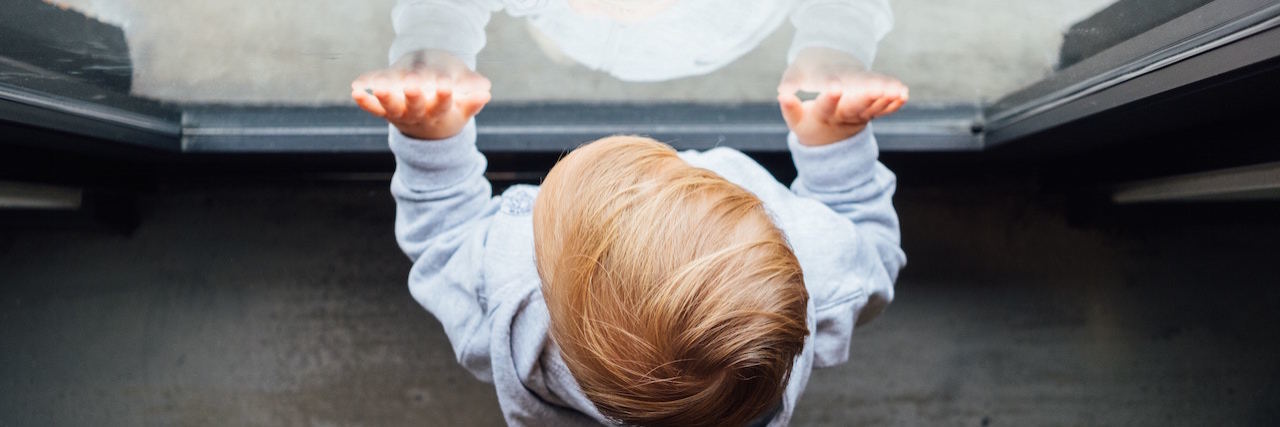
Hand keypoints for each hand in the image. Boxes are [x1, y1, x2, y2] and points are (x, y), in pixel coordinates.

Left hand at [350, 50, 491, 139]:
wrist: (428, 132)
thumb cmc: (449, 112)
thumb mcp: (463, 109)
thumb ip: (472, 101)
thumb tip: (486, 92)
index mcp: (439, 114)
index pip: (442, 105)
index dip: (443, 95)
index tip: (445, 84)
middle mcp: (418, 116)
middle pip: (415, 106)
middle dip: (414, 95)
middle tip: (412, 83)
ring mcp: (400, 115)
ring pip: (392, 108)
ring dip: (385, 97)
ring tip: (378, 87)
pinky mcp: (386, 113)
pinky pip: (374, 110)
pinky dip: (364, 103)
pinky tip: (355, 91)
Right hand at [777, 47, 907, 145]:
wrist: (828, 142)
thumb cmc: (808, 124)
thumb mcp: (795, 120)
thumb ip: (790, 107)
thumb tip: (783, 94)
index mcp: (824, 115)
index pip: (826, 106)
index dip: (830, 97)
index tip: (835, 86)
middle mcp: (844, 116)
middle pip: (856, 106)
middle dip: (867, 97)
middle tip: (877, 88)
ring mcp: (859, 117)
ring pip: (874, 108)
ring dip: (887, 99)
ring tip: (898, 89)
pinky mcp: (870, 115)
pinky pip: (883, 111)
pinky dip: (894, 104)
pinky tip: (904, 94)